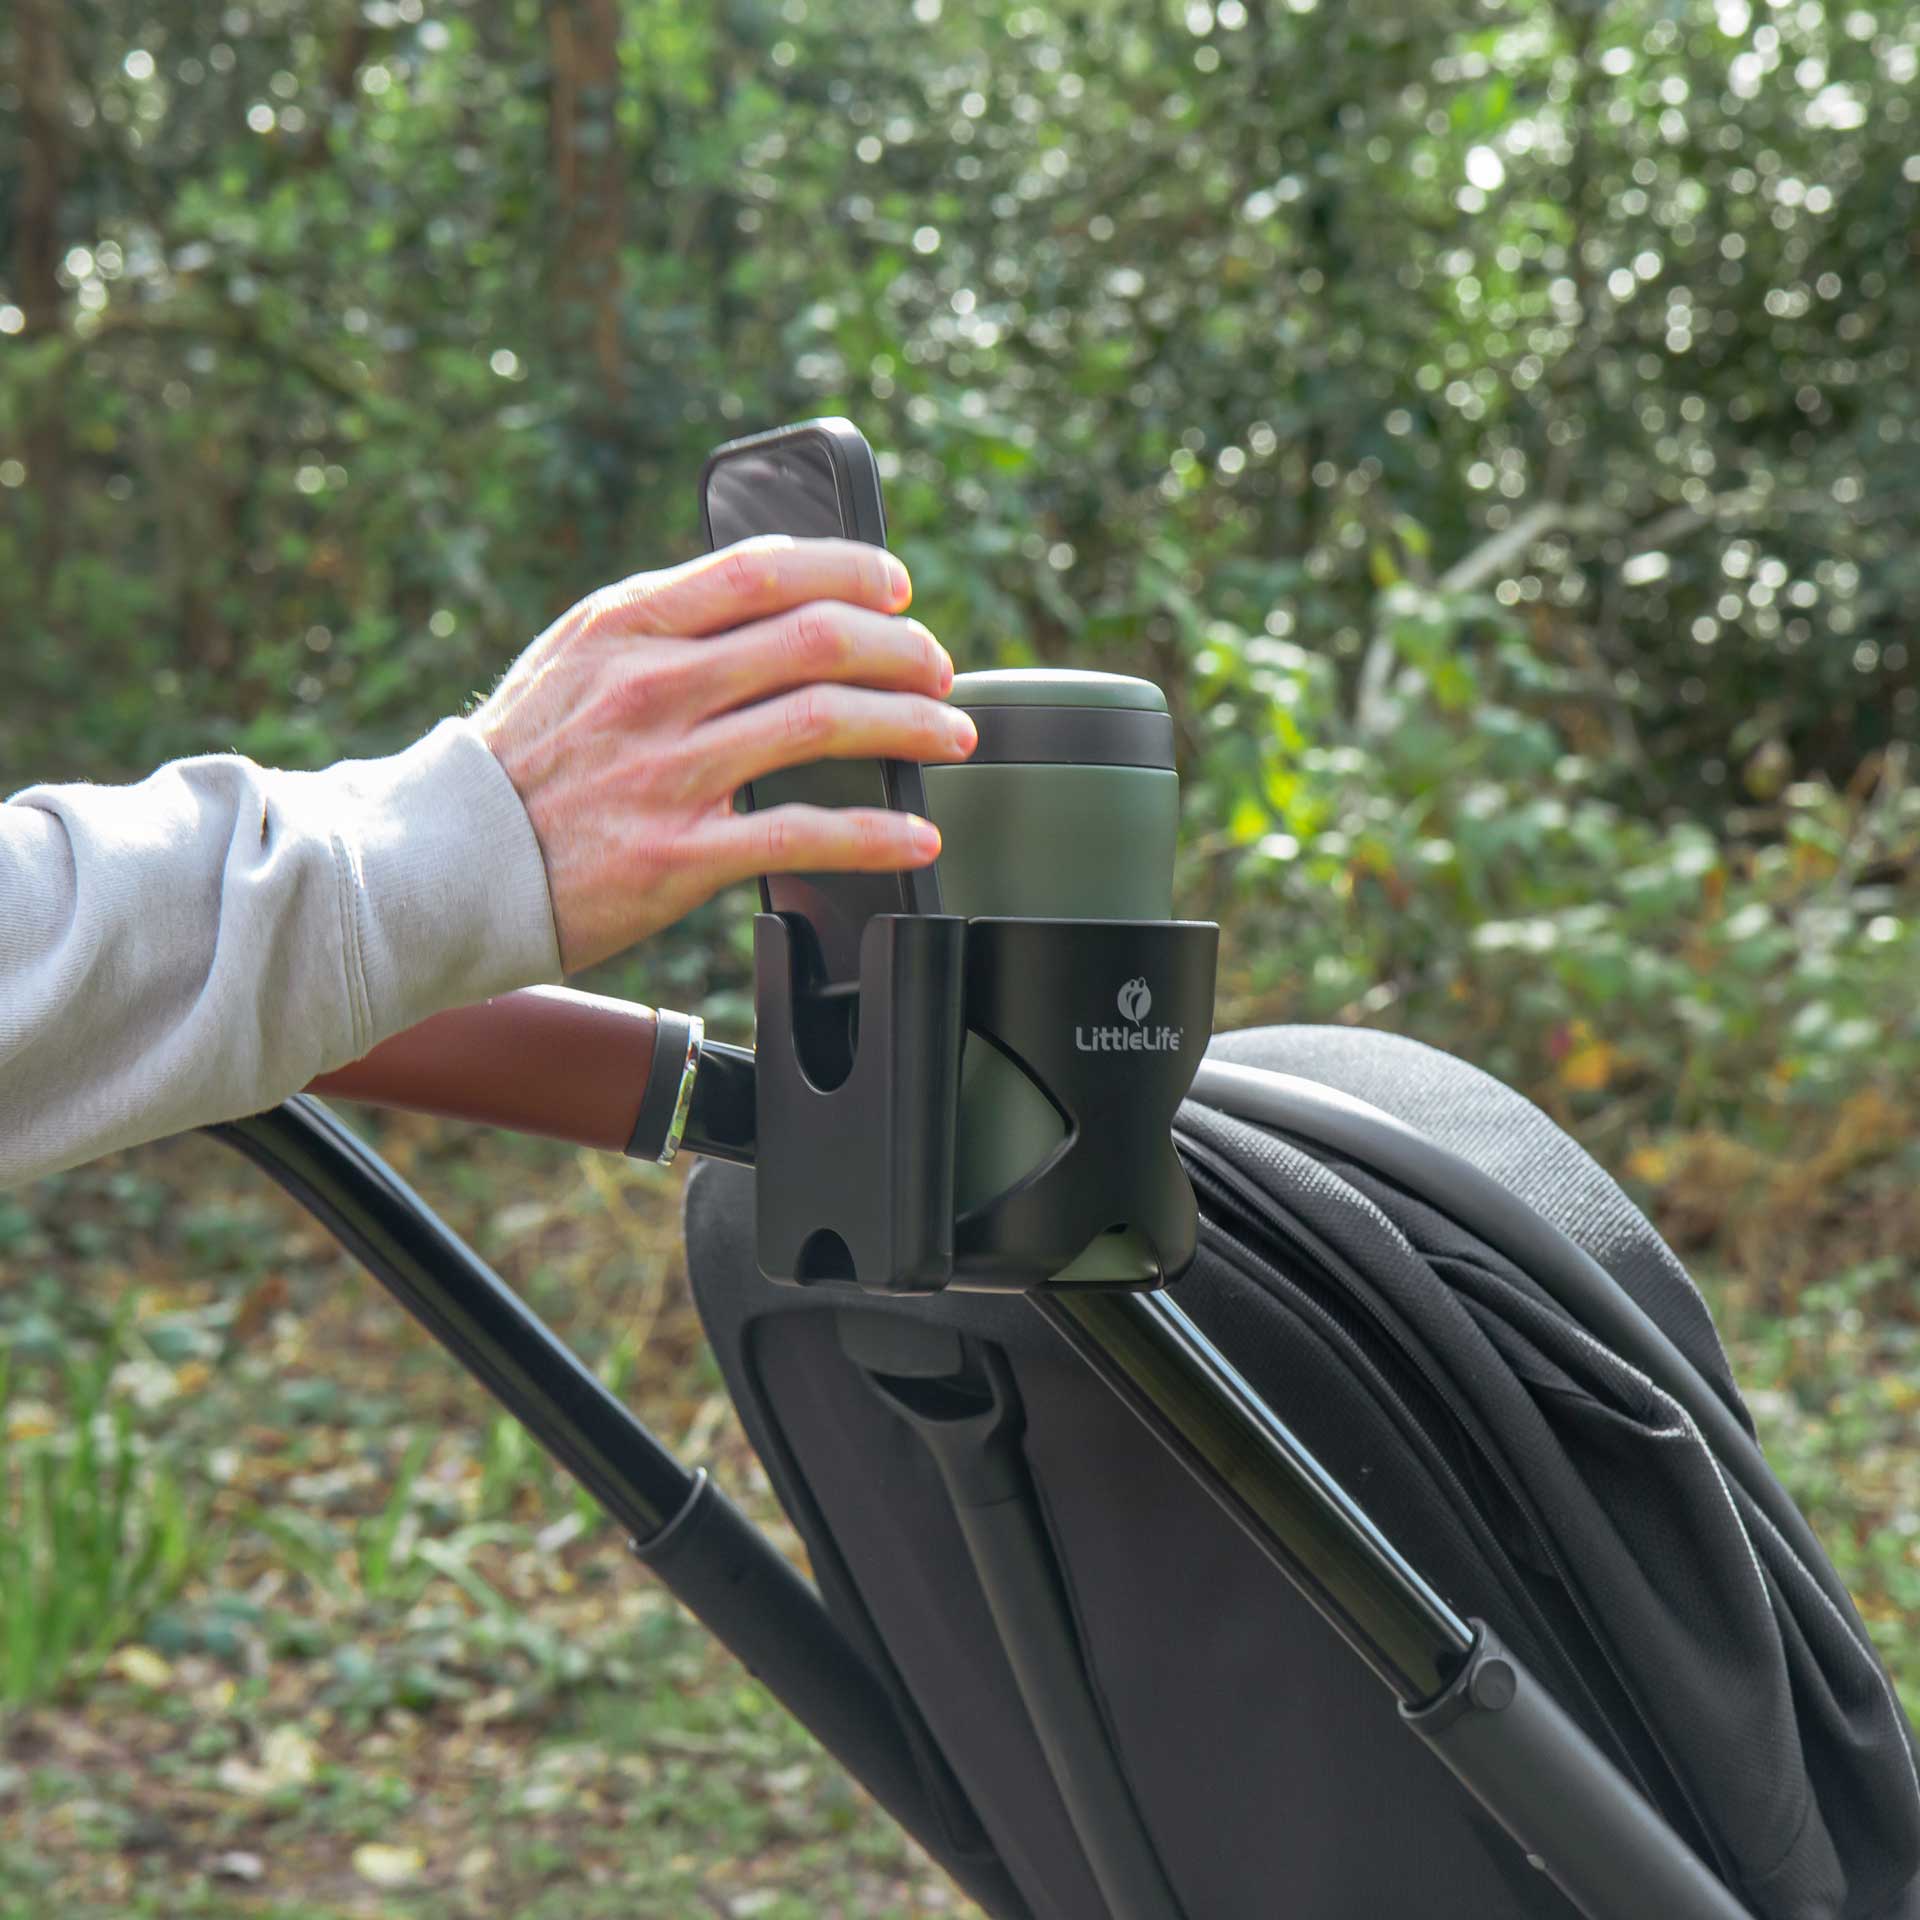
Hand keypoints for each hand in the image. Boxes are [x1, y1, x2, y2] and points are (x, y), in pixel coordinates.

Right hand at [473, 536, 974, 972]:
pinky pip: (804, 832)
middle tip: (940, 673)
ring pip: (826, 722)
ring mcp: (667, 770)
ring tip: (950, 736)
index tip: (898, 590)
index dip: (852, 570)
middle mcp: (653, 685)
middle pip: (819, 640)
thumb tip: (772, 605)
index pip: (766, 569)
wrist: (441, 863)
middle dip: (904, 652)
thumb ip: (666, 627)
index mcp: (629, 625)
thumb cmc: (519, 763)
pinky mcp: (678, 855)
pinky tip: (917, 837)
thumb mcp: (576, 659)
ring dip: (911, 726)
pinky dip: (878, 834)